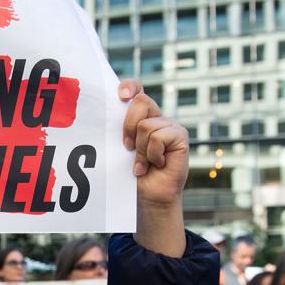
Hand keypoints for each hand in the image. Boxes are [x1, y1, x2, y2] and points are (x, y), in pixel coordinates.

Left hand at [119, 79, 187, 257]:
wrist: (147, 198)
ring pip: (147, 125)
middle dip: (128, 126)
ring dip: (140, 150)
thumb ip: (117, 131)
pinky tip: (156, 164)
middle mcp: (156, 117)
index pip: (136, 89)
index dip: (129, 86)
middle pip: (141, 101)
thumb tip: (104, 115)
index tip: (120, 96)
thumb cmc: (130, 175)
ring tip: (143, 163)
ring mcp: (169, 126)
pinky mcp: (180, 136)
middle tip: (126, 147)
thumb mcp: (119, 150)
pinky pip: (159, 136)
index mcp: (140, 117)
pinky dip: (152, 154)